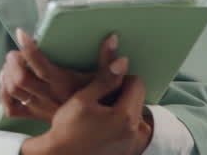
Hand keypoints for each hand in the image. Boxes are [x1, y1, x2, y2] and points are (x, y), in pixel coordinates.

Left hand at [0, 29, 120, 123]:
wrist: (96, 128)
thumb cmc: (101, 99)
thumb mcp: (104, 78)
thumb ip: (107, 59)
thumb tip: (111, 37)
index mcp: (64, 84)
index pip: (41, 67)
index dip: (28, 50)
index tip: (22, 34)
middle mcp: (49, 96)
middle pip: (20, 78)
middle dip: (13, 61)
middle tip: (15, 51)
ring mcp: (39, 106)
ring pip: (13, 90)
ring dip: (7, 73)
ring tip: (10, 62)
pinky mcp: (34, 114)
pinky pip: (11, 108)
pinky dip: (4, 94)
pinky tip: (6, 81)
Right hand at [25, 58, 153, 154]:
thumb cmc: (68, 128)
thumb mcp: (83, 99)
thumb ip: (105, 79)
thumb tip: (123, 60)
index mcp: (125, 116)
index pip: (136, 84)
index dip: (120, 79)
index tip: (103, 84)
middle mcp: (135, 133)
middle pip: (138, 100)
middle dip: (123, 95)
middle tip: (100, 100)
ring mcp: (134, 146)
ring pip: (137, 116)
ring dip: (125, 111)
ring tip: (103, 115)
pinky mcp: (129, 153)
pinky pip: (134, 132)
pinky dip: (124, 127)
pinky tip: (105, 128)